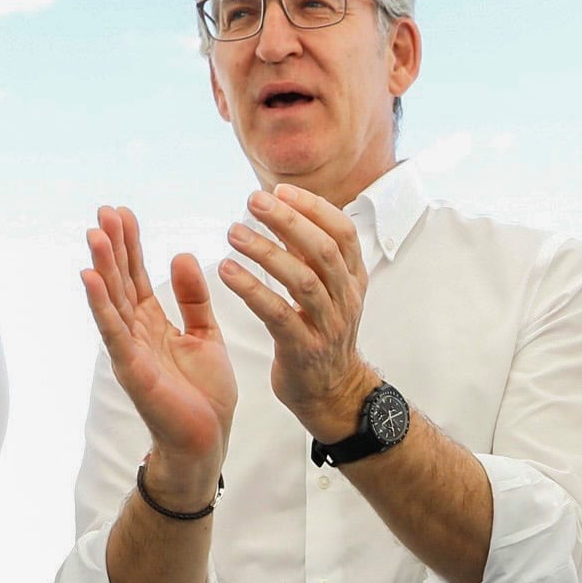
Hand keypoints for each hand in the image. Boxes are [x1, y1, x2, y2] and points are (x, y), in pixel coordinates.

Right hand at [81, 205, 235, 485]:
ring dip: (102, 266)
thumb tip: (181, 255)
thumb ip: (193, 298)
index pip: (136, 276)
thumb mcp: (205, 335)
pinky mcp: (131, 369)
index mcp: (153, 323)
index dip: (130, 245)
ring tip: (94, 233)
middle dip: (112, 246)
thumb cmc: (204, 395)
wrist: (207, 441)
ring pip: (112, 300)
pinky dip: (101, 304)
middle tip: (103, 210)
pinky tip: (91, 277)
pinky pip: (113, 331)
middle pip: (120, 281)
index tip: (122, 212)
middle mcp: (135, 333)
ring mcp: (129, 350)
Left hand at [219, 185, 376, 440]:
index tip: (280, 190)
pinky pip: (278, 315)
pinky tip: (228, 271)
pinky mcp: (304, 350)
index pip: (343, 232)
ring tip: (233, 233)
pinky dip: (252, 290)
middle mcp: (346, 299)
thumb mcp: (329, 291)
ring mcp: (328, 326)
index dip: (313, 208)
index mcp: (353, 279)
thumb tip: (283, 209)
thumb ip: (311, 255)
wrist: (333, 392)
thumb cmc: (322, 334)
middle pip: (323, 251)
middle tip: (253, 201)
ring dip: (266, 252)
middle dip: (288, 221)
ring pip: (302, 280)